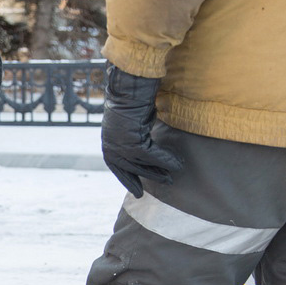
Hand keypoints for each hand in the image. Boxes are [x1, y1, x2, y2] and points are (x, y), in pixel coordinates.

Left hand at [100, 64, 181, 197]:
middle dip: (149, 177)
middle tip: (166, 182)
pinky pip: (151, 156)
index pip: (118, 168)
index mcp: (108, 144)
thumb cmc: (130, 103)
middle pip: (131, 169)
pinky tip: (177, 163)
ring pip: (143, 164)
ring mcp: (120, 146)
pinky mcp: (132, 143)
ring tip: (175, 173)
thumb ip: (133, 137)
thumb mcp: (128, 124)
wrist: (129, 91)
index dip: (128, 180)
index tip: (137, 192)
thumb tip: (145, 145)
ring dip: (160, 169)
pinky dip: (165, 160)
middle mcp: (111, 147)